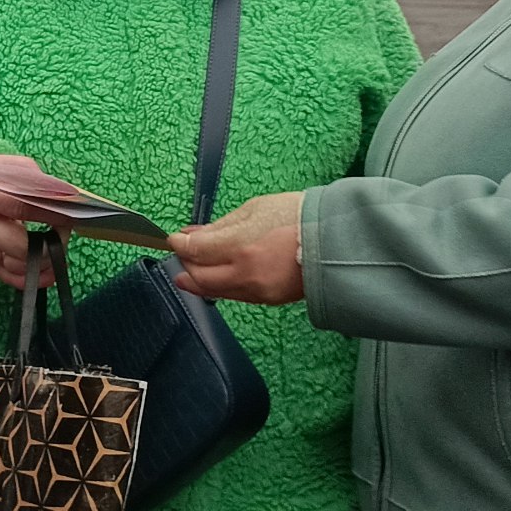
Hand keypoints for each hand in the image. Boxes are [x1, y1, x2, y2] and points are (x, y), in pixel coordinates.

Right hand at [0, 156, 57, 290]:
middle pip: (21, 248)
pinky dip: (34, 277)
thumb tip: (68, 201)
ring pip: (19, 267)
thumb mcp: (18, 168)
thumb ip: (41, 184)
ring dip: (44, 261)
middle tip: (62, 232)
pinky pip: (12, 278)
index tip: (70, 216)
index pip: (24, 209)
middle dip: (50, 244)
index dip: (52, 215)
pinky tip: (49, 271)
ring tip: (54, 245)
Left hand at [171, 191, 306, 305]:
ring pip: (214, 291)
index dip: (179, 244)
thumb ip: (220, 226)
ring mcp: (257, 291)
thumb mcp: (255, 209)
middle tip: (180, 254)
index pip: (195, 251)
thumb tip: (193, 235)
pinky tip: (216, 276)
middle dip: (184, 264)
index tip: (173, 238)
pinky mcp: (267, 300)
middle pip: (199, 277)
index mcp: (240, 246)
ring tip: (189, 270)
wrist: (337, 240)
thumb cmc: (299, 216)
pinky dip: (219, 286)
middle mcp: (244, 274)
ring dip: (198, 279)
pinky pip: (234, 296)